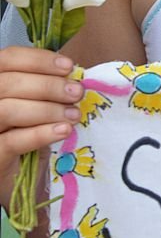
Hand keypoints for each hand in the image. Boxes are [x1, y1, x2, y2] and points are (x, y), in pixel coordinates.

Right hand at [0, 46, 81, 187]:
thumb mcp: (34, 106)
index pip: (7, 59)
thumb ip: (44, 87)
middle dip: (48, 85)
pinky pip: (13, 141)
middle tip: (76, 92)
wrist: (15, 178)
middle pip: (8, 83)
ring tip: (73, 114)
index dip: (38, 60)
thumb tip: (72, 74)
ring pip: (8, 110)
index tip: (68, 67)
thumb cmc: (24, 135)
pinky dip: (41, 133)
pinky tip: (63, 131)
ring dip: (47, 109)